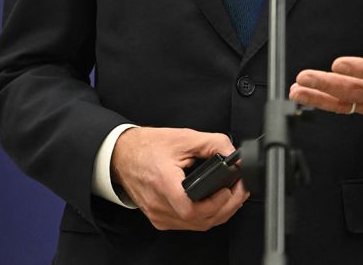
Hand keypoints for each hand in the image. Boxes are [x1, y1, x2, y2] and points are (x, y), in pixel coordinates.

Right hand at [110, 126, 249, 230]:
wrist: (122, 155)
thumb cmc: (147, 146)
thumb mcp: (183, 137)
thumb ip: (213, 143)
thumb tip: (234, 156)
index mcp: (164, 182)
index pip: (191, 208)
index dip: (215, 203)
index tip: (229, 190)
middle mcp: (159, 204)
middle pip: (199, 220)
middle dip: (227, 207)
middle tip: (240, 190)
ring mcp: (158, 215)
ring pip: (196, 225)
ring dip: (219, 213)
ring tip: (231, 196)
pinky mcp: (159, 219)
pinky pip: (187, 225)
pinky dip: (205, 216)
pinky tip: (214, 204)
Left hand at [289, 0, 362, 115]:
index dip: (358, 69)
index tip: (337, 64)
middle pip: (355, 91)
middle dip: (328, 84)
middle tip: (305, 77)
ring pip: (344, 102)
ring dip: (318, 96)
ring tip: (297, 89)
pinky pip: (340, 107)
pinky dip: (320, 102)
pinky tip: (303, 94)